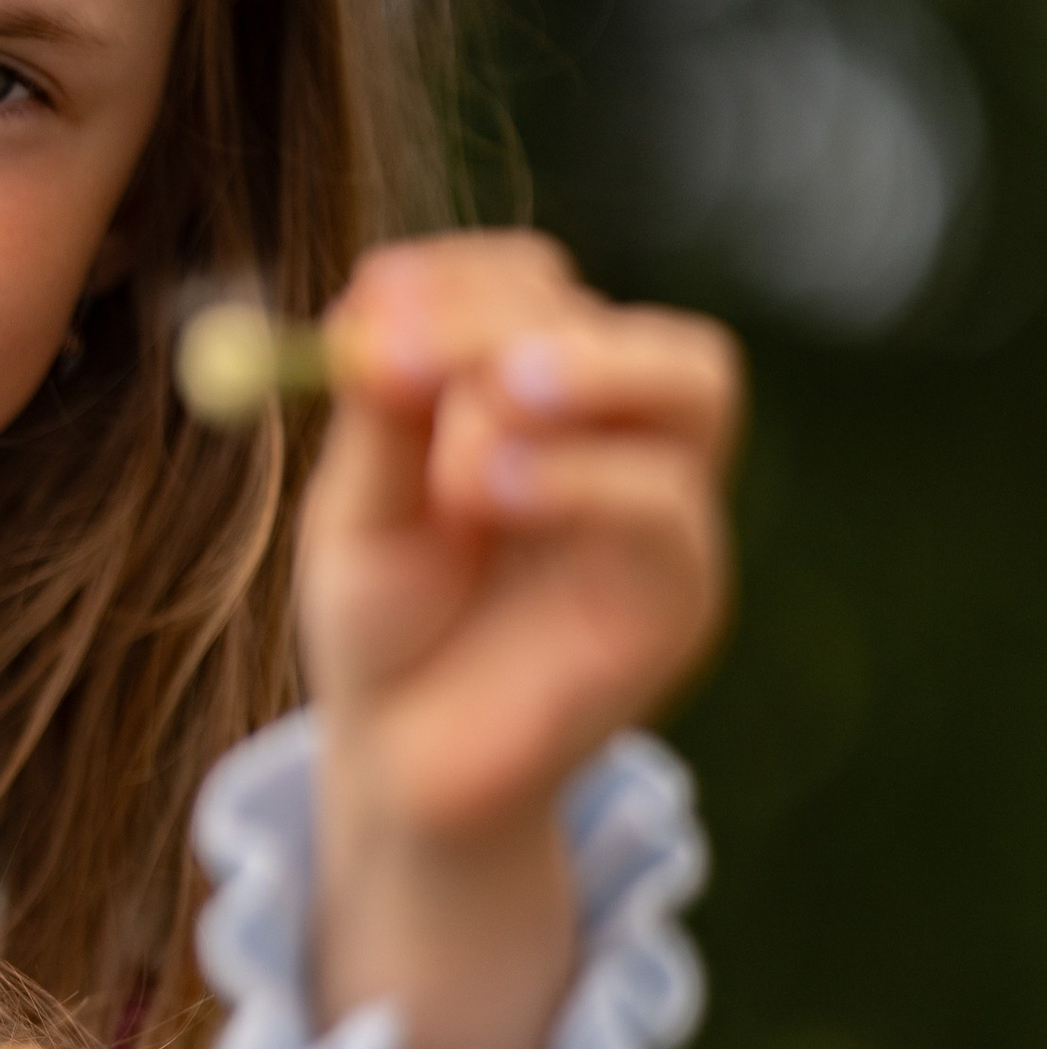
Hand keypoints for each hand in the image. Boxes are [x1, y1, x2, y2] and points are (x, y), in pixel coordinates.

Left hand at [300, 231, 738, 1048]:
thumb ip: (379, 412)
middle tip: (409, 352)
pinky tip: (484, 491)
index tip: (369, 305)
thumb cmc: (383, 627)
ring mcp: (669, 510)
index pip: (539, 285)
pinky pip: (666, 504)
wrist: (403, 768)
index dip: (461, 279)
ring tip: (457, 448)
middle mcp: (623, 434)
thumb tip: (377, 298)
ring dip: (573, 377)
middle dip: (517, 319)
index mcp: (540, 393)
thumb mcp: (358, 508)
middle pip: (627, 310)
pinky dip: (577, 477)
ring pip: (691, 381)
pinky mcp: (681, 595)